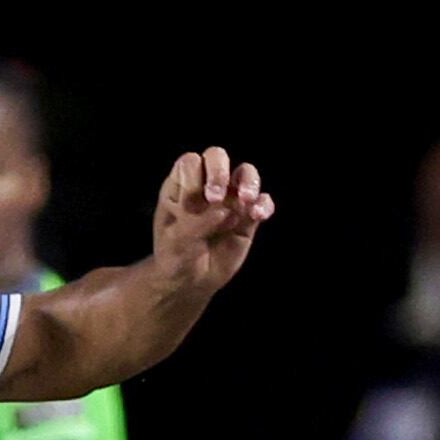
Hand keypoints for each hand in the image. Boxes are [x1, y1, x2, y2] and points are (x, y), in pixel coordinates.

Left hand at [149, 147, 274, 294]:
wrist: (190, 282)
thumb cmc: (175, 258)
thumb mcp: (176, 244)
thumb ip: (195, 224)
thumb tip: (224, 209)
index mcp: (180, 188)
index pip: (189, 163)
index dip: (196, 174)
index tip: (198, 199)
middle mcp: (205, 188)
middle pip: (216, 157)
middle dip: (219, 170)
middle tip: (216, 196)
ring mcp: (228, 200)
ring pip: (245, 172)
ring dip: (249, 181)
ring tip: (247, 200)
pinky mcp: (247, 216)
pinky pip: (262, 200)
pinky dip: (264, 204)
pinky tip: (259, 216)